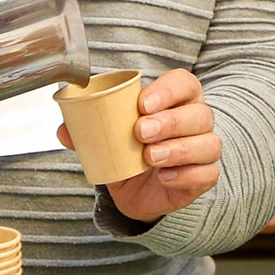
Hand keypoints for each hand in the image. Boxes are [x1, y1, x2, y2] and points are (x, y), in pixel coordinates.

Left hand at [62, 68, 220, 221]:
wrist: (137, 190)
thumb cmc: (130, 152)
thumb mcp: (107, 138)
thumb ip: (88, 130)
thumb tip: (65, 128)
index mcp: (177, 100)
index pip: (184, 84)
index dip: (168, 91)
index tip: (142, 104)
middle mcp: (197, 121)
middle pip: (199, 113)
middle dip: (170, 122)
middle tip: (140, 132)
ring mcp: (204, 149)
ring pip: (208, 143)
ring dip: (179, 149)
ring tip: (150, 157)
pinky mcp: (205, 176)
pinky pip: (208, 173)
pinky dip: (187, 175)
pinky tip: (165, 177)